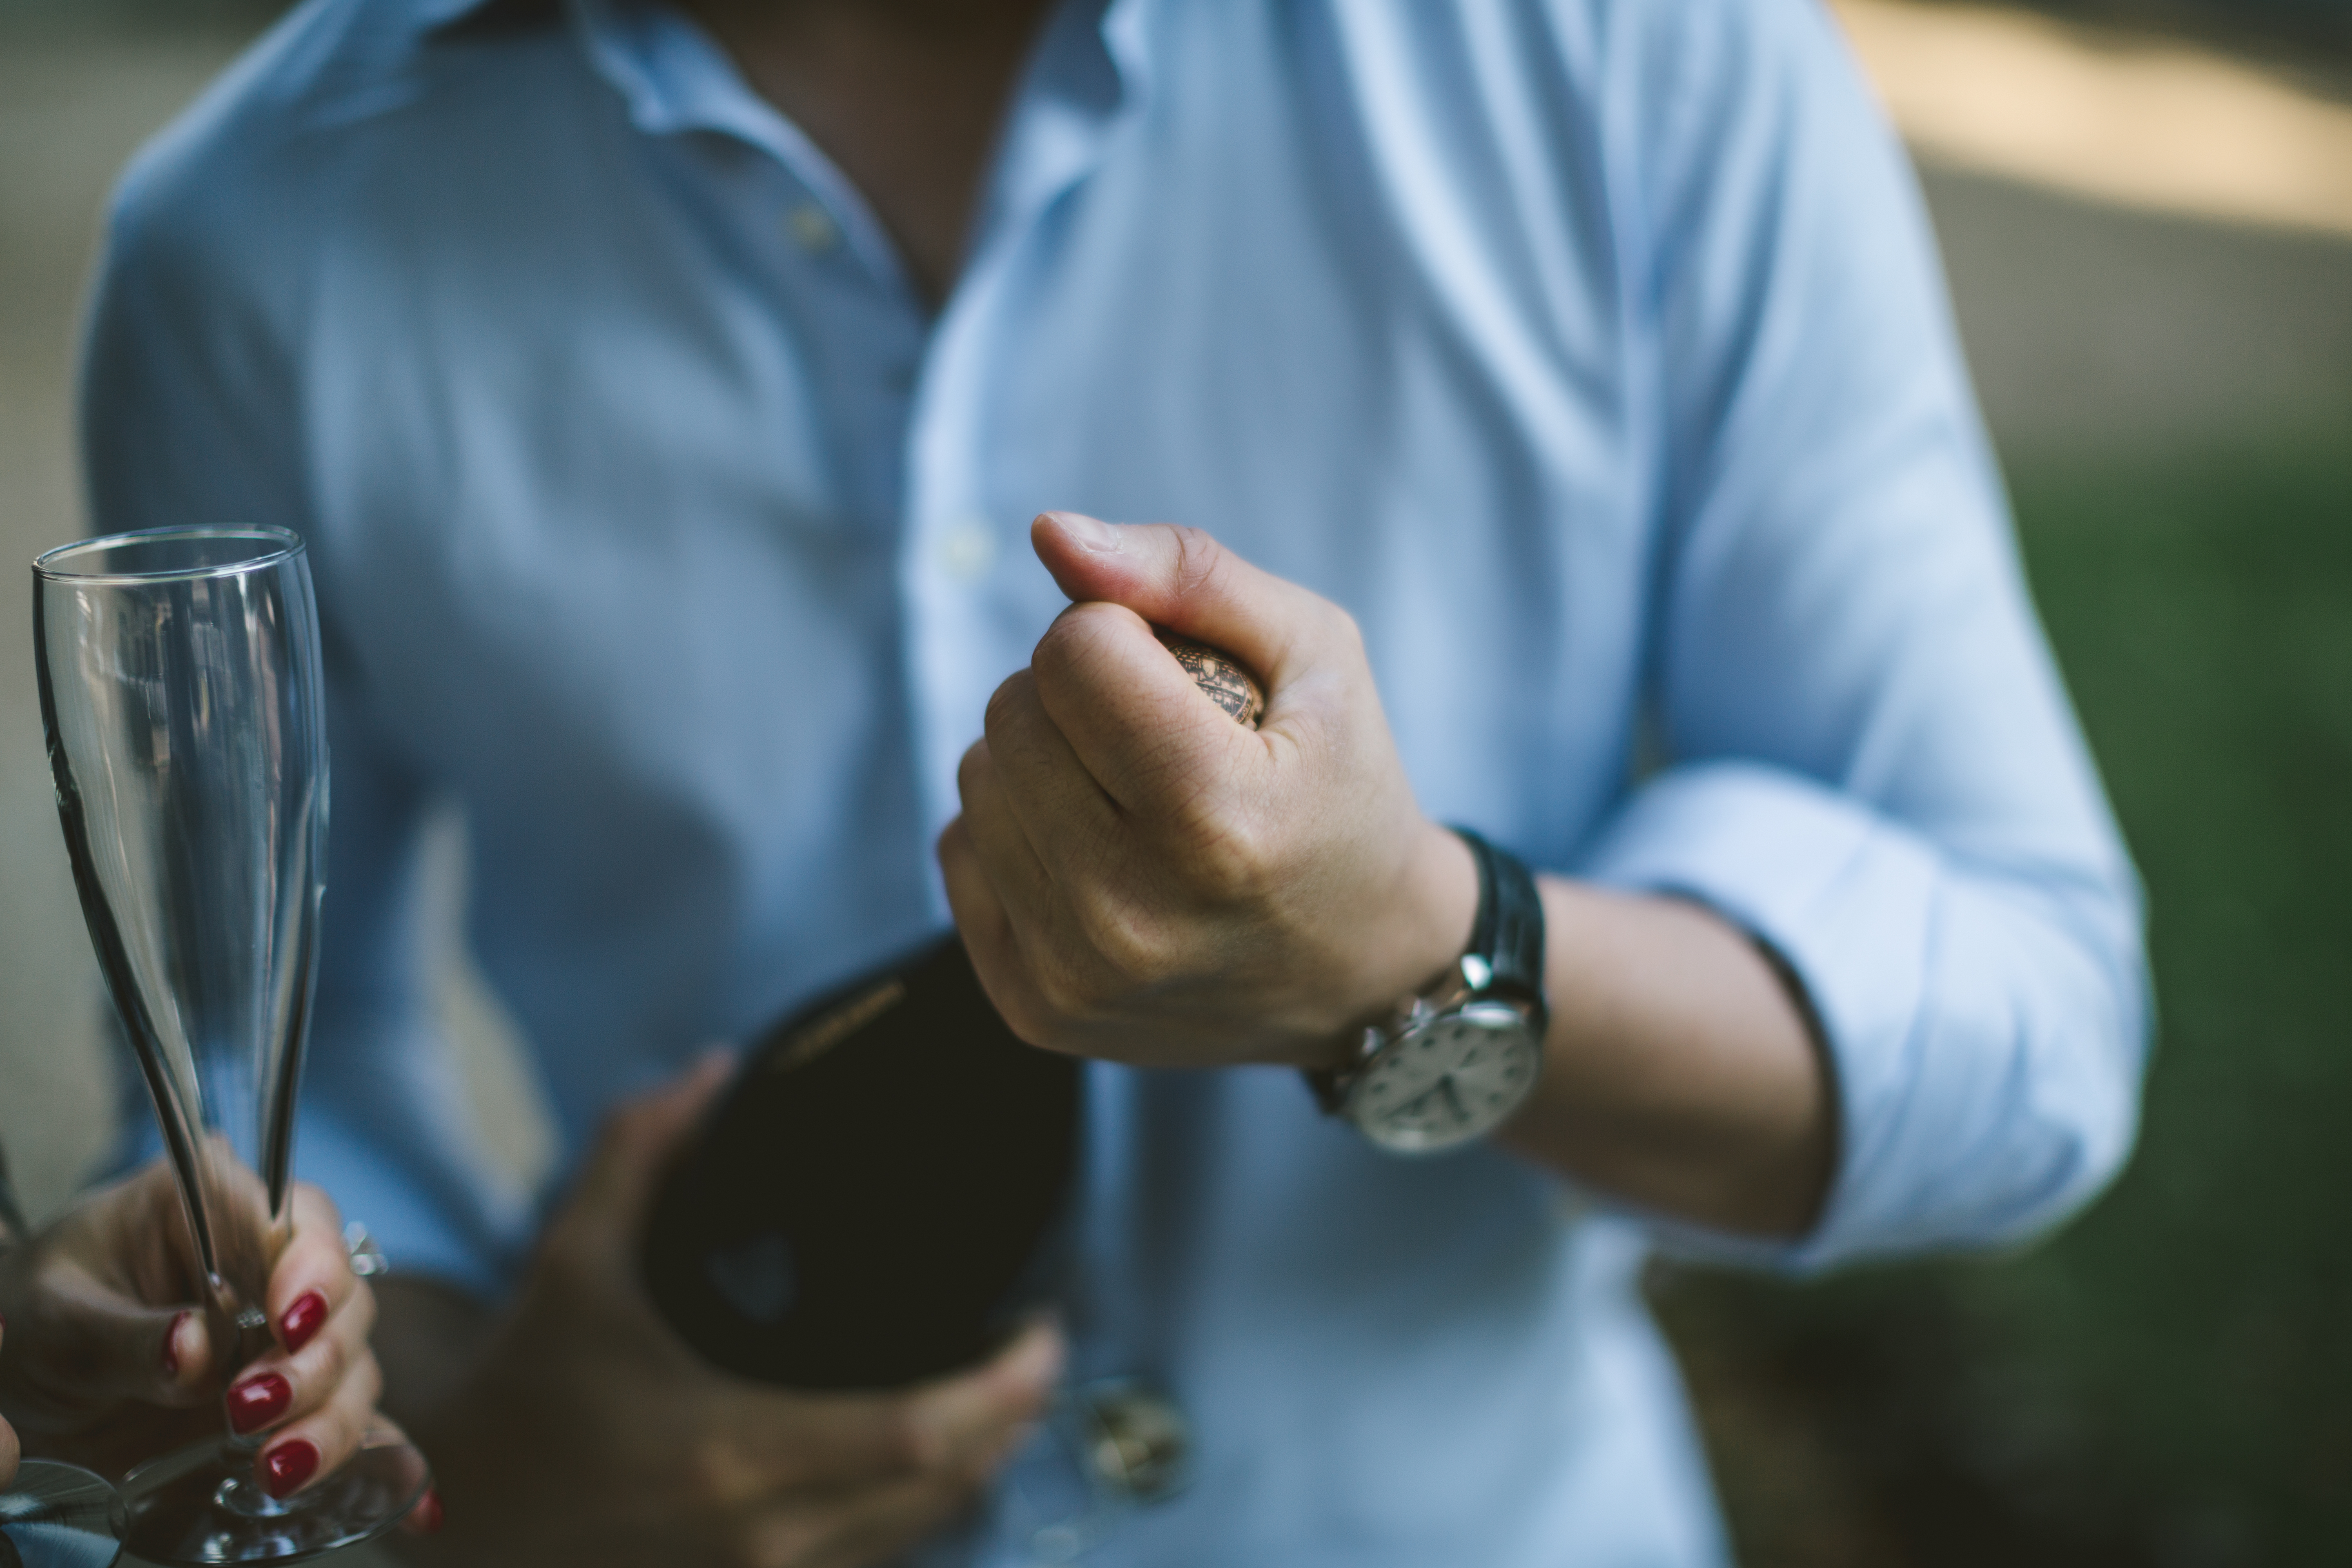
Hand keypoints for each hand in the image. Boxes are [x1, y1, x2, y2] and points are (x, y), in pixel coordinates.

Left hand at [0, 1158, 388, 1494]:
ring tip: (278, 1472)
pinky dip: (384, 1461)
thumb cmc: (35, 1317)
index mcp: (212, 1208)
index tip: (292, 1324)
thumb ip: (121, 1335)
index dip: (310, 1270)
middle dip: (313, 1364)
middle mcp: (267, 1267)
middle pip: (339, 1302)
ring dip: (331, 1422)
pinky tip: (421, 1506)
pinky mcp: (291, 1401)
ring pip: (353, 1368)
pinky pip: (357, 1423)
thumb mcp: (52, 1319)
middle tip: (250, 1413)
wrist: (27, 1374)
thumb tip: (195, 1350)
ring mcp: (284, 1338)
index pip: (294, 1221)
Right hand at [398, 1056, 1061, 1567]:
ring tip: (1001, 1398)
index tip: (1048, 1336)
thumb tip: (705, 1070)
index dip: (1002, 1391)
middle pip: (943, 1488)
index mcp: (736, 1451)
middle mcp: (764, 1538)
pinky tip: (929, 1462)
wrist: (443, 1528)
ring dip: (972, 1469)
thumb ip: (639, 1156)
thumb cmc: (521, 1396)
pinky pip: (871, 1562)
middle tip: (1038, 1352)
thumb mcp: (570, 1265)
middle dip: (1007, 1421)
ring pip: (917, 1535)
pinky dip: (914, 1512)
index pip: (918, 1435)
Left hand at [938, 512, 1477, 1069]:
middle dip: (1076, 694)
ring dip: (1042, 761)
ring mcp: (1076, 973)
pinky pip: (959, 851)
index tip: (1184, 680)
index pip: (1074, 650)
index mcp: (1217, 816)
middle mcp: (1135, 910)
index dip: (1123, 634)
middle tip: (1159, 739)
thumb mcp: (1316, 653)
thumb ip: (1188, 573)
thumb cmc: (1340, 790)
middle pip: (1013, 713)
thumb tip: (1050, 533)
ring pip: (977, 778)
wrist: (1362, 968)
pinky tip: (1099, 855)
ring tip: (1132, 797)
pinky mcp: (1035, 1008)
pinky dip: (1019, 831)